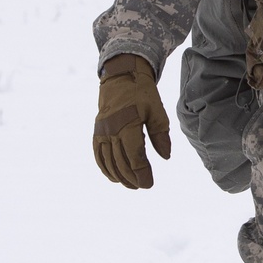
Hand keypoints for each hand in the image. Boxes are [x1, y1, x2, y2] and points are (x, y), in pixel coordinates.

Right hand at [93, 54, 170, 188]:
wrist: (121, 77)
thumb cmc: (142, 94)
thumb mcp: (157, 111)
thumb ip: (161, 135)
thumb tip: (165, 157)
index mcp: (128, 124)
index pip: (134, 156)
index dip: (142, 173)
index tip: (149, 184)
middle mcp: (111, 130)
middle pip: (121, 162)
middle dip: (132, 178)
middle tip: (143, 186)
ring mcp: (102, 131)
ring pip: (108, 161)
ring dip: (119, 176)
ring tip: (131, 185)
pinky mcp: (97, 131)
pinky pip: (98, 154)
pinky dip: (104, 167)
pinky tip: (113, 176)